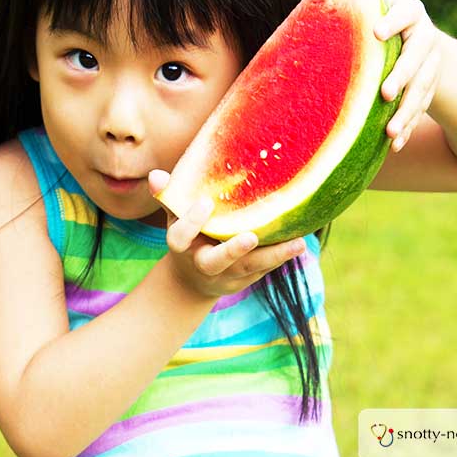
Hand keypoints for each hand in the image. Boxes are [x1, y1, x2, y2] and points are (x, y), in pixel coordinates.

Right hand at [148, 170, 306, 298]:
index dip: (191, 222)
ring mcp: (227, 275)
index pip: (180, 238)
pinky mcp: (246, 280)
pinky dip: (281, 257)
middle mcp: (204, 264)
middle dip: (232, 251)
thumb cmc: (188, 236)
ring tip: (298, 243)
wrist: (192, 282)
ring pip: (249, 269)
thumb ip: (169, 197)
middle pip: (215, 262)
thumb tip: (156, 175)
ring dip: (273, 256)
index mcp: (183, 247)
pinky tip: (299, 243)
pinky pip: (264, 269)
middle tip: (250, 237)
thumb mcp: (174, 217)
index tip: (206, 202)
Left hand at [357, 0, 441, 151]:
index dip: (392, 21)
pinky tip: (392, 146)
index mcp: (413, 14)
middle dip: (402, 77)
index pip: (406, 13)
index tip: (375, 32)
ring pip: (421, 92)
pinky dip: (406, 129)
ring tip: (388, 131)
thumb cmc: (395, 16)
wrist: (428, 46)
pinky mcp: (428, 93)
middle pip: (417, 59)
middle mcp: (426, 42)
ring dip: (406, 113)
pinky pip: (419, 113)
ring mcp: (430, 70)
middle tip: (384, 93)